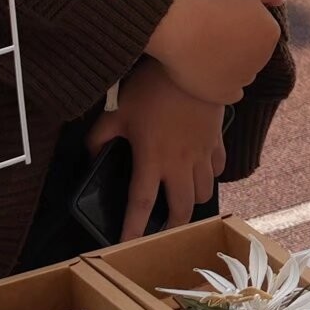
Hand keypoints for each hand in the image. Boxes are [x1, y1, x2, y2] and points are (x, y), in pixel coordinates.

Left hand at [91, 59, 223, 235]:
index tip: (127, 246)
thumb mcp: (117, 109)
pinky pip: (218, 168)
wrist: (195, 64)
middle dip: (174, 227)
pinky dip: (210, 175)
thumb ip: (100, 136)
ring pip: (204, 192)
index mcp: (152, 159)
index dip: (134, 229)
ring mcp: (202, 153)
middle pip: (182, 208)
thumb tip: (91, 153)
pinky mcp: (216, 141)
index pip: (141, 203)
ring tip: (182, 200)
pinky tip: (201, 172)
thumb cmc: (152, 87)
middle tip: (165, 233)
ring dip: (193, 201)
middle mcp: (180, 164)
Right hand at [147, 0, 283, 104]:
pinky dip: (224, 87)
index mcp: (270, 33)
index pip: (260, 32)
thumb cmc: (212, 2)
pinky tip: (211, 76)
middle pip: (252, 54)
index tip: (223, 18)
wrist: (181, 26)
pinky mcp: (224, 94)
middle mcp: (262, 59)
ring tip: (206, 53)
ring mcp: (244, 79)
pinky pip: (231, 94)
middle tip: (212, 35)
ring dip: (231, 68)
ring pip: (242, 74)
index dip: (240, 25)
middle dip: (238, 47)